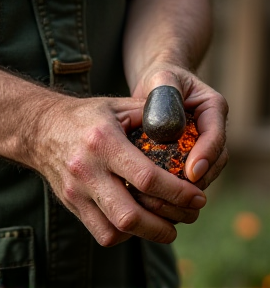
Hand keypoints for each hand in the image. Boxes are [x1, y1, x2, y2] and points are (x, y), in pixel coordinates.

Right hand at [27, 95, 205, 245]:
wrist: (41, 130)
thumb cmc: (83, 117)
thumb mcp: (117, 106)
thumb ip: (149, 116)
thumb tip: (183, 127)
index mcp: (103, 142)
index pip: (146, 178)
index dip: (178, 193)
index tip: (197, 197)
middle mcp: (87, 171)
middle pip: (131, 216)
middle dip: (167, 225)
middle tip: (189, 217)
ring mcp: (76, 192)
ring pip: (116, 231)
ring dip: (149, 234)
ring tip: (167, 225)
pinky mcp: (72, 204)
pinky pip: (102, 233)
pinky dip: (126, 234)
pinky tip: (138, 221)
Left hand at [132, 64, 228, 189]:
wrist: (156, 86)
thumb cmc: (160, 80)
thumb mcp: (162, 79)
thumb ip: (167, 95)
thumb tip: (170, 127)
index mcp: (211, 108)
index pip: (215, 134)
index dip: (206, 155)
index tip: (191, 173)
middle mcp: (211, 127)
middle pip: (216, 157)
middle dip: (202, 176)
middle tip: (182, 192)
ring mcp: (202, 141)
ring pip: (207, 168)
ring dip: (193, 184)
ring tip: (174, 196)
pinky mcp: (190, 151)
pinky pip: (192, 170)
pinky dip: (182, 183)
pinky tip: (166, 191)